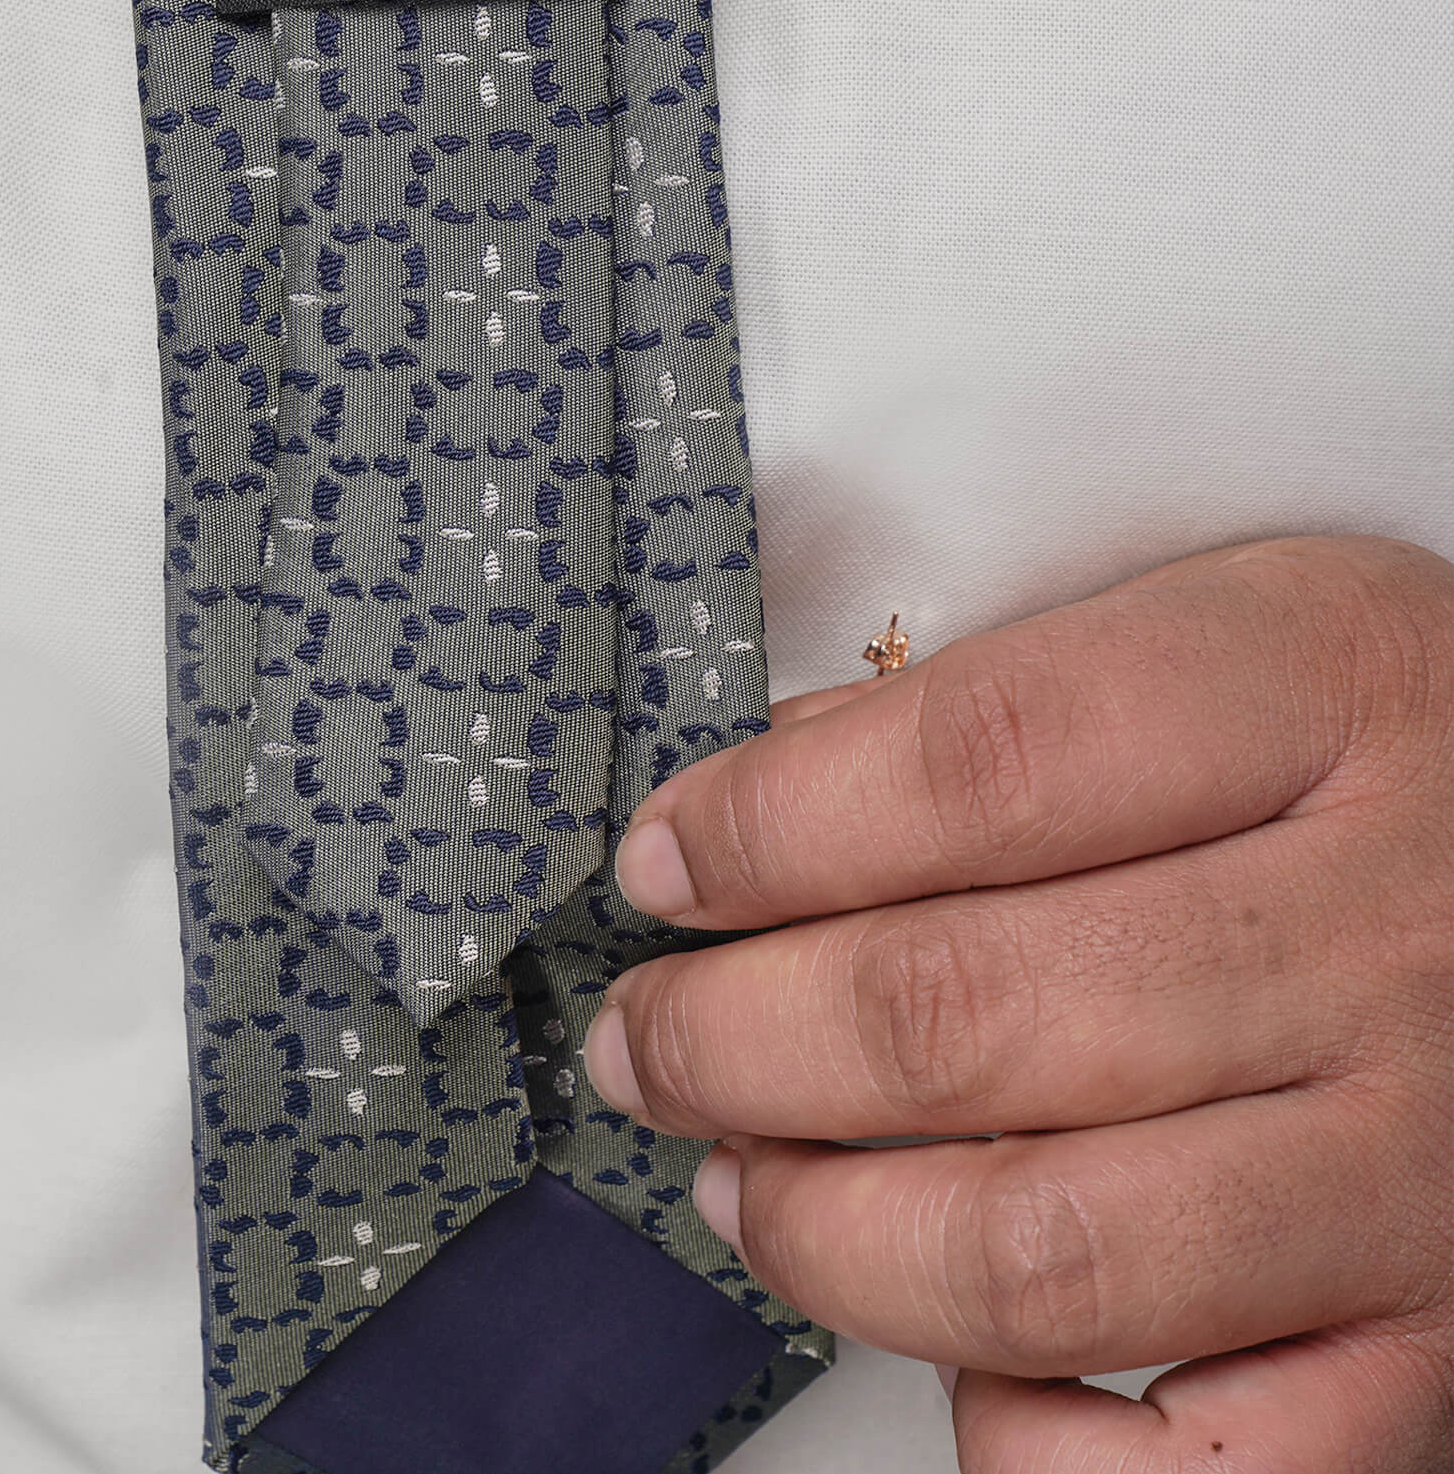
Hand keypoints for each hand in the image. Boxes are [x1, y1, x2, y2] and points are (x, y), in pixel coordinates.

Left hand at [584, 535, 1451, 1471]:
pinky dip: (1036, 1436)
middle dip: (735, 1036)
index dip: (772, 826)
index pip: (983, 762)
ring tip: (739, 1174)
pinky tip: (969, 1354)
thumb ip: (1015, 697)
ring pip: (1041, 1251)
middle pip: (966, 1013)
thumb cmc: (1403, 747)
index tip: (666, 860)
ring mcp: (1417, 1162)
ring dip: (824, 1229)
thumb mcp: (1249, 629)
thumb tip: (768, 787)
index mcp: (1324, 695)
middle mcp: (1383, 933)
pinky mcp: (1437, 1342)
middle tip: (646, 1037)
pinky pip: (1209, 1469)